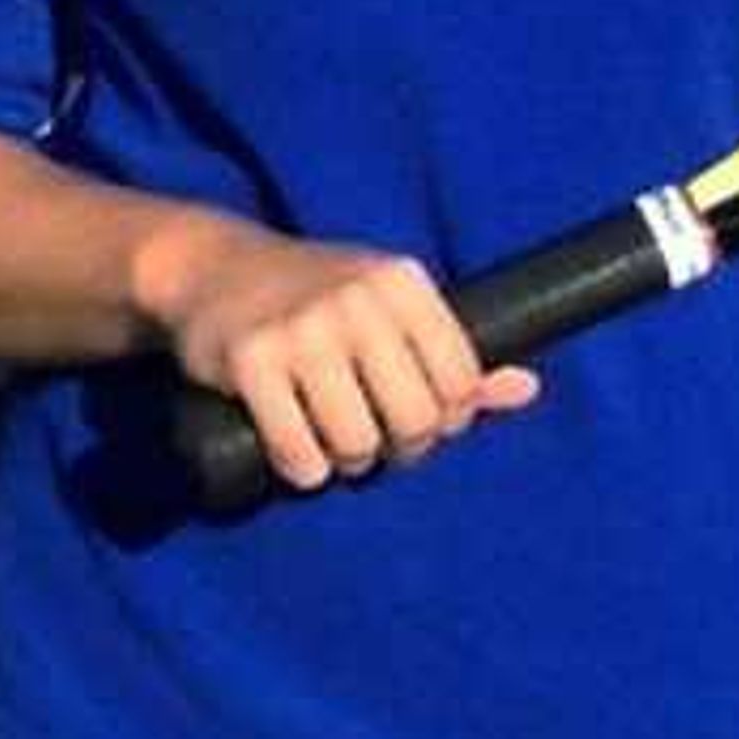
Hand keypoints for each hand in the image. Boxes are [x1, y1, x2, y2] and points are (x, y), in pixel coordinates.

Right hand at [138, 213, 538, 493]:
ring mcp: (301, 329)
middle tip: (377, 441)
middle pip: (414, 419)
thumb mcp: (387, 307)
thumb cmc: (315, 296)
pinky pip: (299, 452)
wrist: (212, 268)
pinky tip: (297, 452)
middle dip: (401, 447)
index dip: (448, 418)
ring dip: (349, 463)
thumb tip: (526, 389)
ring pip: (357, 442)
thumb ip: (452, 352)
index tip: (420, 418)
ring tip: (335, 445)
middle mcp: (357, 299)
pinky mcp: (251, 361)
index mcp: (401, 281)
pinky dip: (303, 470)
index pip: (461, 380)